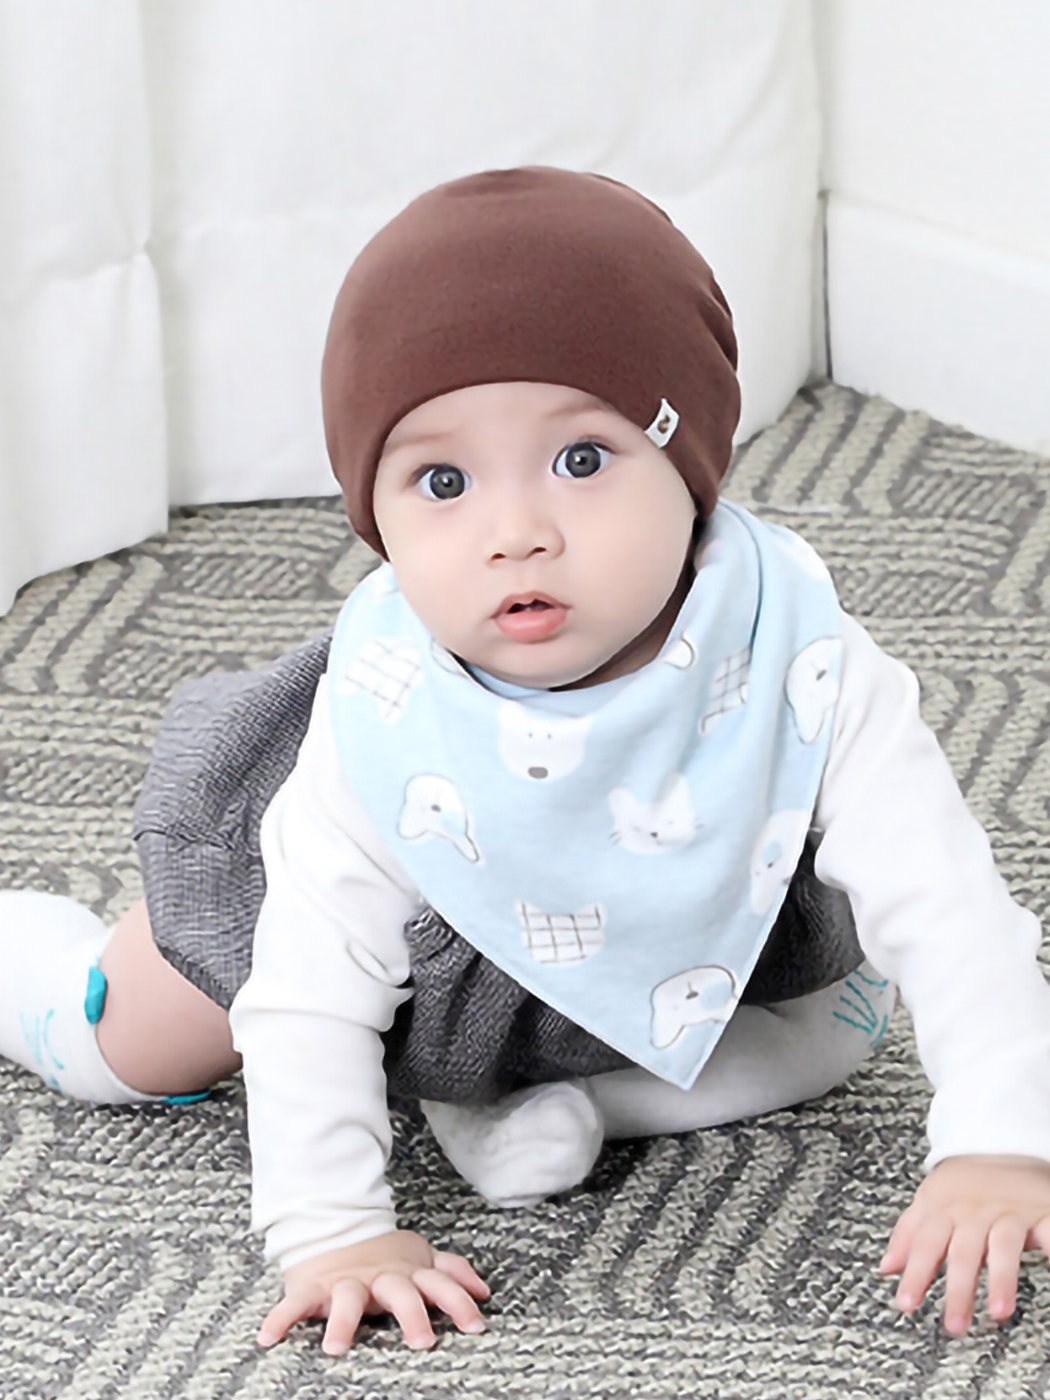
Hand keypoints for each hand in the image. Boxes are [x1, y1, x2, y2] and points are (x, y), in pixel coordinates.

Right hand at [258, 1229, 489, 1353]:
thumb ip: (452, 1272)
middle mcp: (379, 1277)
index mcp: (407, 1272)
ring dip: (343, 1323)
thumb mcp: (420, 1259)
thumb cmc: (383, 1255)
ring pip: (347, 1300)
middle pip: (400, 1293)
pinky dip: (280, 1318)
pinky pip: (294, 1303)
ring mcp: (345, 1282)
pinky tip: (268, 1338)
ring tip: (336, 1349)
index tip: (477, 1327)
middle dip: (412, 1316)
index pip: (439, 1285)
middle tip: (423, 1342)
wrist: (333, 1228)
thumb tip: (485, 1290)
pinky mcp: (312, 1288)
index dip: (459, 1303)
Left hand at [880, 1155, 1049, 1333]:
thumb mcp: (928, 1201)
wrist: (999, 1143)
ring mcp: (1008, 1211)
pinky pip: (1049, 1232)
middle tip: (954, 1326)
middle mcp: (974, 1212)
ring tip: (998, 1312)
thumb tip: (885, 1268)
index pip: (925, 1245)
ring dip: (1001, 1279)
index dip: (914, 1274)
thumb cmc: (960, 1183)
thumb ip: (907, 1235)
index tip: (905, 1305)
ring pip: (1003, 1246)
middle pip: (963, 1253)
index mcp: (943, 1209)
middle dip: (958, 1290)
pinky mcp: (1041, 1211)